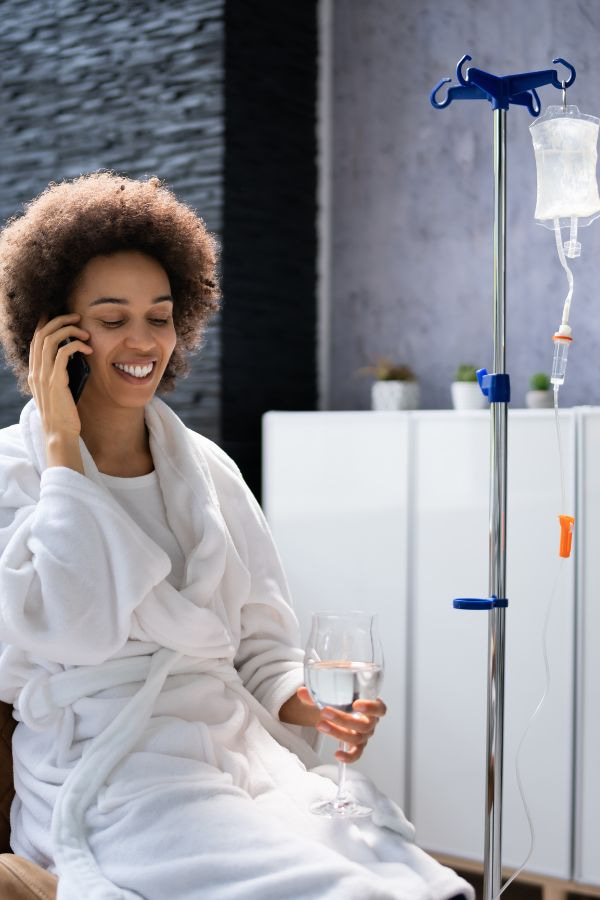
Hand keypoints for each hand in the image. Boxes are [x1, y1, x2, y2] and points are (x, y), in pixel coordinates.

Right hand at [28, 313, 92, 441]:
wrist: (61, 433)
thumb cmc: (64, 412)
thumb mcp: (59, 389)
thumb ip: (60, 372)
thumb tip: (73, 355)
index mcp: (35, 372)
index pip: (35, 339)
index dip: (46, 323)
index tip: (60, 315)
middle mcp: (35, 371)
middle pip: (41, 333)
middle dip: (59, 320)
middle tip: (76, 317)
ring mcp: (43, 375)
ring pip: (50, 339)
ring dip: (69, 329)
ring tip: (85, 331)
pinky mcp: (56, 381)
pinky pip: (63, 353)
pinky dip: (76, 345)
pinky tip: (88, 349)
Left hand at [296, 686, 386, 762]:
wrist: (336, 707)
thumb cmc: (340, 696)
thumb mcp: (331, 690)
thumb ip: (317, 691)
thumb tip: (301, 692)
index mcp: (370, 704)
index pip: (380, 708)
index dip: (371, 707)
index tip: (356, 703)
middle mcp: (370, 721)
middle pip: (364, 724)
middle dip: (343, 719)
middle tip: (324, 712)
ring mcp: (364, 735)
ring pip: (357, 738)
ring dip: (338, 732)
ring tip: (320, 725)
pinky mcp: (357, 746)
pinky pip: (356, 754)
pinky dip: (348, 757)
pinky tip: (337, 754)